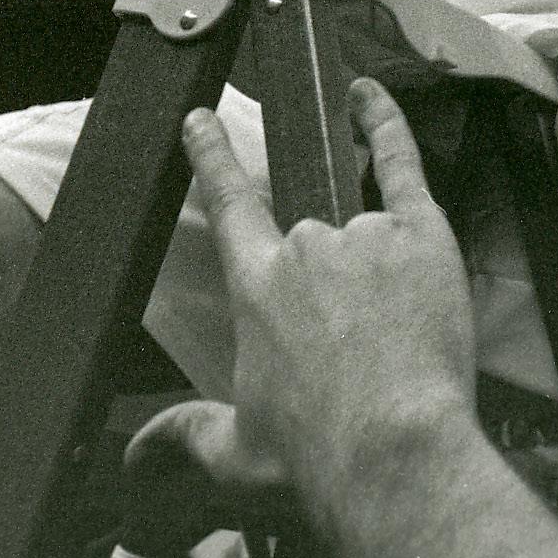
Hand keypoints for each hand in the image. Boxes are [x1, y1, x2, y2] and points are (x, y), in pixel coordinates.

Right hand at [128, 81, 476, 529]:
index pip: (230, 204)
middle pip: (306, 237)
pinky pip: (399, 164)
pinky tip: (373, 100)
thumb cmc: (320, 457)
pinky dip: (386, 125)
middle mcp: (304, 248)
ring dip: (370, 270)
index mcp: (256, 287)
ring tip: (387, 338)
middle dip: (323, 288)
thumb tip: (137, 451)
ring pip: (359, 228)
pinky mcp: (420, 235)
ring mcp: (363, 234)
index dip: (213, 157)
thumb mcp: (236, 455)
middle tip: (344, 350)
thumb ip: (186, 435)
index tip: (203, 120)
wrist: (395, 456)